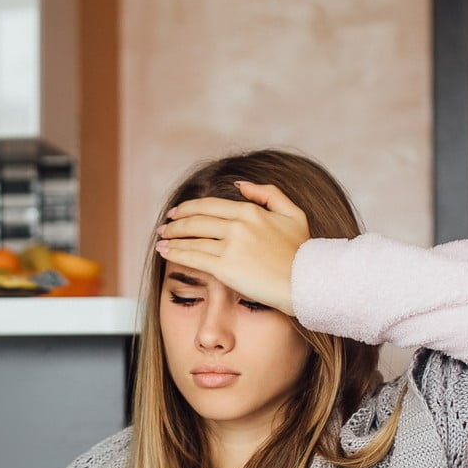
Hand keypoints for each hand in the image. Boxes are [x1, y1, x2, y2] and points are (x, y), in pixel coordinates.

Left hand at [155, 180, 310, 314]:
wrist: (306, 282)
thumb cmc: (302, 252)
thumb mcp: (293, 214)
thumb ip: (268, 194)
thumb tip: (241, 185)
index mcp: (251, 211)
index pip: (209, 206)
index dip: (189, 208)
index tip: (177, 213)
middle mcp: (238, 225)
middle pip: (196, 220)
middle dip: (175, 223)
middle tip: (164, 227)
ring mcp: (230, 246)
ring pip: (191, 238)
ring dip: (171, 238)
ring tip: (161, 240)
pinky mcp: (224, 267)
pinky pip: (193, 257)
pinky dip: (175, 253)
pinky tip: (164, 252)